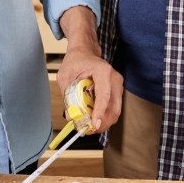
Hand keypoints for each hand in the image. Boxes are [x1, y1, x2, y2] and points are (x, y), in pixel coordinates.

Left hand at [56, 6, 123, 132]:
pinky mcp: (116, 91)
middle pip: (114, 107)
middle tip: (88, 131)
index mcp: (102, 71)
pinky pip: (113, 108)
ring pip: (115, 110)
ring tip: (89, 127)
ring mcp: (117, 85)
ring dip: (104, 122)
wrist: (84, 51)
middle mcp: (114, 78)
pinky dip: (105, 116)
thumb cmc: (75, 61)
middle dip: (103, 122)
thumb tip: (70, 116)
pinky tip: (94, 120)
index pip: (104, 95)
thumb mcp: (65, 77)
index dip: (99, 112)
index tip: (94, 125)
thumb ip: (67, 96)